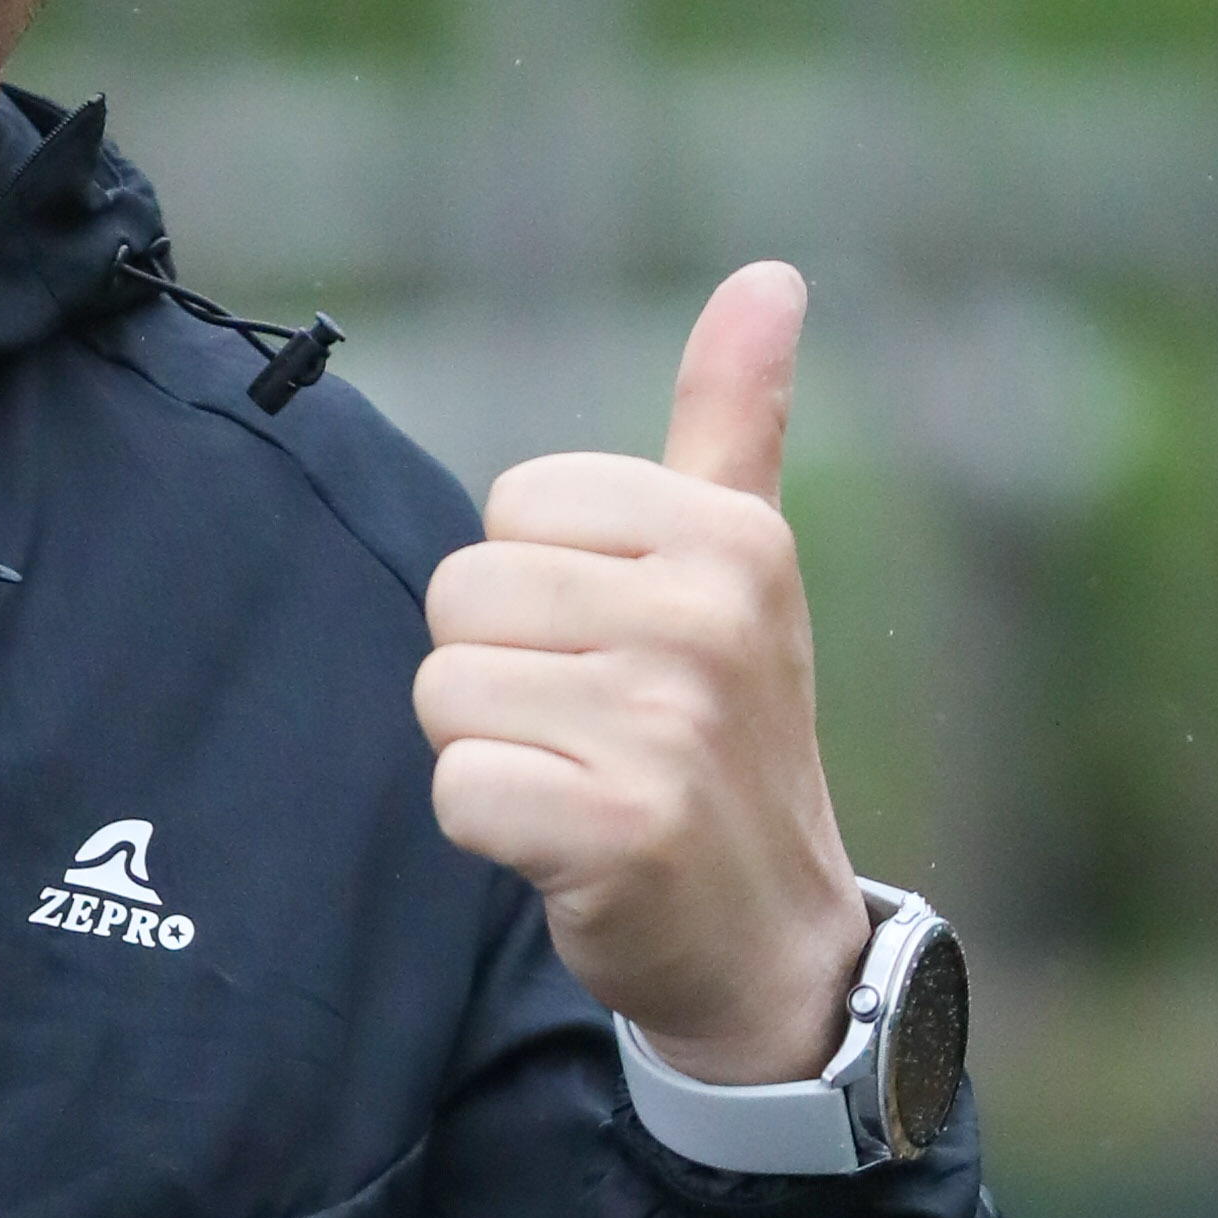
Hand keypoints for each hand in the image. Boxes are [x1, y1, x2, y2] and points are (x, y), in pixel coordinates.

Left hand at [415, 259, 869, 1079]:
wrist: (772, 942)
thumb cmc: (728, 738)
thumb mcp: (744, 569)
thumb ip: (734, 421)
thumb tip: (769, 276)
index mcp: (731, 535)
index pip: (514, 505)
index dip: (535, 588)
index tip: (618, 649)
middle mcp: (707, 617)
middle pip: (461, 593)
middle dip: (498, 671)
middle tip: (591, 729)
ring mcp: (665, 725)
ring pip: (445, 690)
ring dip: (491, 751)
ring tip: (582, 781)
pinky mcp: (615, 831)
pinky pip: (456, 789)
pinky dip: (490, 830)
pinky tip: (569, 848)